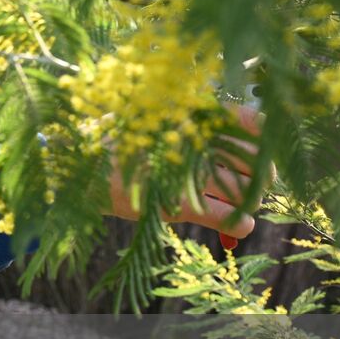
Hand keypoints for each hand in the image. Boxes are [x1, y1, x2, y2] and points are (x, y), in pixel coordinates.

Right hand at [104, 104, 266, 246]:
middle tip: (251, 182)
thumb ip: (190, 128)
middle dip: (260, 174)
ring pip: (246, 190)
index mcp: (190, 113)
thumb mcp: (153, 119)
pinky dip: (240, 224)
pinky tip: (235, 225)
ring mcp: (186, 172)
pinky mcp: (177, 203)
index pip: (249, 121)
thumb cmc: (117, 141)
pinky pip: (230, 218)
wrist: (76, 165)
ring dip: (249, 200)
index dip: (263, 137)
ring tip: (237, 203)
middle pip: (255, 158)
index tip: (259, 148)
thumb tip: (241, 141)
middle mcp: (192, 139)